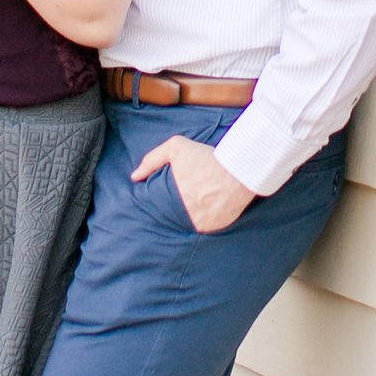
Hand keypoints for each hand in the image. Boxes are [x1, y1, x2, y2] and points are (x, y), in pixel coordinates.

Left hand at [131, 134, 252, 233]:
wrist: (240, 169)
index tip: (160, 200)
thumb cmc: (208, 158)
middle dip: (173, 211)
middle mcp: (186, 217)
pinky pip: (206, 227)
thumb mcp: (176, 148)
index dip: (159, 204)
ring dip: (188, 217)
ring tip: (193, 205)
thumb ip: (152, 160)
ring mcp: (203, 225)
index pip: (157, 209)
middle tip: (181, 200)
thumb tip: (135, 176)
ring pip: (188, 224)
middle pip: (172, 218)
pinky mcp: (217, 227)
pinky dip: (204, 219)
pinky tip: (206, 208)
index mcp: (173, 202)